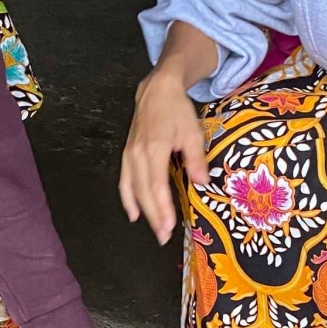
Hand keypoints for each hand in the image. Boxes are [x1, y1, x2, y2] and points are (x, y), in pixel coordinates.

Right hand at [120, 69, 208, 244]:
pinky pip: (124, 181)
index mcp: (154, 148)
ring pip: (132, 189)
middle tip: (164, 237)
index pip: (156, 185)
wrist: (156, 90)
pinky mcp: (127, 154)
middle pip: (143, 192)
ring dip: (142, 212)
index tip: (170, 226)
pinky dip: (127, 199)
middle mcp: (137, 154)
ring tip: (155, 230)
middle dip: (154, 216)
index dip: (162, 208)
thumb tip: (202, 183)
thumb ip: (196, 159)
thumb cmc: (177, 110)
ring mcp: (129, 154)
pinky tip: (133, 214)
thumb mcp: (192, 132)